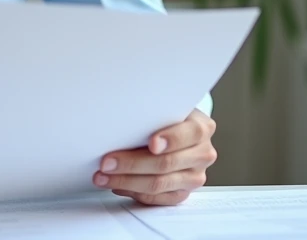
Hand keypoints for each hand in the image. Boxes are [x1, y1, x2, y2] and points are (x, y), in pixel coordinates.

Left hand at [93, 109, 216, 205]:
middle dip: (132, 163)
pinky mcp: (182, 193)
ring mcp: (194, 176)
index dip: (170, 139)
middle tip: (108, 162)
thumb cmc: (166, 117)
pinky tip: (117, 184)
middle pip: (167, 163)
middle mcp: (202, 154)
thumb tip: (120, 120)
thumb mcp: (165, 107)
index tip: (152, 143)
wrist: (176, 131)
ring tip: (104, 176)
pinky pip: (156, 198)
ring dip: (126, 181)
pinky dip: (133, 192)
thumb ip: (152, 113)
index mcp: (201, 128)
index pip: (190, 134)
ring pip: (159, 184)